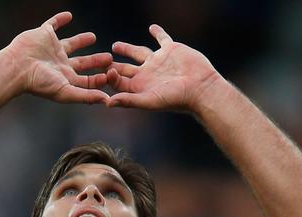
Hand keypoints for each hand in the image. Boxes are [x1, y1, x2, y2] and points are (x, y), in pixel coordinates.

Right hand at [4, 11, 110, 103]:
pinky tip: (68, 15)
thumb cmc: (39, 83)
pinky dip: (60, 19)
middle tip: (109, 58)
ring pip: (70, 44)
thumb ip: (87, 96)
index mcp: (66, 78)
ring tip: (93, 37)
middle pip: (82, 63)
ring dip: (81, 40)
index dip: (100, 78)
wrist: (17, 67)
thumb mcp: (66, 92)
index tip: (112, 74)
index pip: (87, 80)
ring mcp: (52, 49)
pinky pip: (53, 24)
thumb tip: (107, 101)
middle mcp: (60, 64)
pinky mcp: (43, 35)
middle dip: (96, 61)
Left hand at [106, 25, 222, 111]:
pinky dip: (157, 33)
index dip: (110, 76)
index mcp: (139, 86)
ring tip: (115, 46)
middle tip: (101, 59)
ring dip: (127, 49)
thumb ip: (128, 100)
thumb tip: (107, 103)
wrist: (201, 88)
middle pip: (124, 68)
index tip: (105, 70)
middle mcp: (147, 74)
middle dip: (113, 64)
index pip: (119, 81)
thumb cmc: (175, 99)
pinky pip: (162, 39)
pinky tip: (152, 27)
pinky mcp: (171, 50)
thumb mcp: (149, 100)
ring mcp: (158, 61)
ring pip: (138, 53)